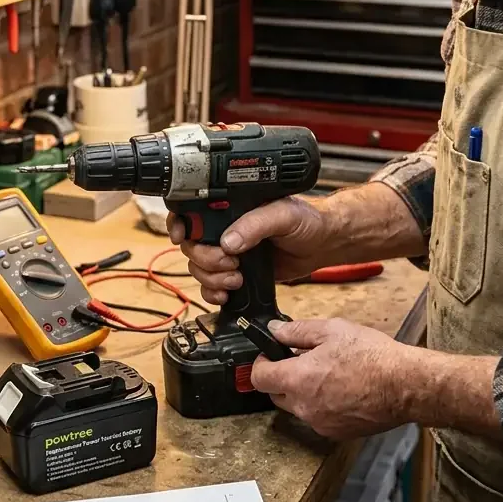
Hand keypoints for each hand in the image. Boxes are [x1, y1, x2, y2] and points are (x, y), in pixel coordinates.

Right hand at [168, 197, 328, 305]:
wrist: (323, 245)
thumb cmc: (306, 220)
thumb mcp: (282, 214)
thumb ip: (255, 224)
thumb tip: (228, 242)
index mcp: (231, 207)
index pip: (192, 212)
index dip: (179, 225)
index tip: (182, 237)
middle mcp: (225, 228)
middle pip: (192, 246)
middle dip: (205, 259)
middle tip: (229, 262)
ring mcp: (229, 252)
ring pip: (198, 268)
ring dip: (211, 278)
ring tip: (236, 278)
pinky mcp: (236, 273)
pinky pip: (211, 286)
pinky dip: (212, 293)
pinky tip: (226, 294)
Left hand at [250, 317, 411, 439]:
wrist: (405, 385)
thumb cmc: (372, 356)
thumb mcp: (332, 330)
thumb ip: (296, 331)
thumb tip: (274, 331)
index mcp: (298, 379)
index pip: (259, 378)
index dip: (261, 363)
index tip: (269, 355)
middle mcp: (304, 407)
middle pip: (276, 394)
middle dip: (282, 377)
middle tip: (302, 360)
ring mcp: (320, 423)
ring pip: (298, 407)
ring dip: (303, 392)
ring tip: (328, 373)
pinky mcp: (336, 433)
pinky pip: (318, 418)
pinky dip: (322, 405)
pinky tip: (342, 389)